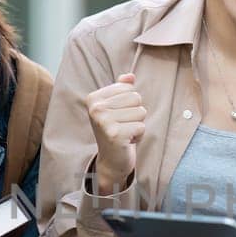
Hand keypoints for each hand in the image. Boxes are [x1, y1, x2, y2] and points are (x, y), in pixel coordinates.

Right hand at [84, 73, 146, 192]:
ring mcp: (104, 122)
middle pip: (136, 98)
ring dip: (137, 124)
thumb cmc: (116, 130)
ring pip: (141, 112)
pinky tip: (127, 141)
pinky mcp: (115, 135)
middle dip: (135, 114)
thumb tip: (130, 76)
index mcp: (94, 98)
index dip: (130, 103)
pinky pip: (141, 126)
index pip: (129, 88)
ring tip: (125, 133)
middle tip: (123, 126)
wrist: (111, 160)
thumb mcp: (116, 107)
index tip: (119, 116)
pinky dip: (138, 136)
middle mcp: (96, 108)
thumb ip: (122, 89)